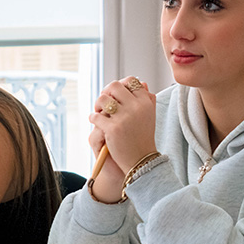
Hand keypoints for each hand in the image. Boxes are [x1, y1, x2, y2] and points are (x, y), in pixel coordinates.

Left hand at [87, 77, 156, 201]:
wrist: (142, 162)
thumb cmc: (143, 138)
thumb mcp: (149, 116)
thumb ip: (147, 99)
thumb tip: (143, 83)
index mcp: (146, 102)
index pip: (131, 81)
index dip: (121, 86)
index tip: (116, 95)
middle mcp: (136, 107)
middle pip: (114, 86)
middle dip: (106, 92)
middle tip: (104, 103)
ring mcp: (124, 118)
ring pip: (102, 99)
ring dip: (98, 105)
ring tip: (99, 112)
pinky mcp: (113, 129)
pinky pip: (96, 116)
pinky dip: (93, 118)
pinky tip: (96, 122)